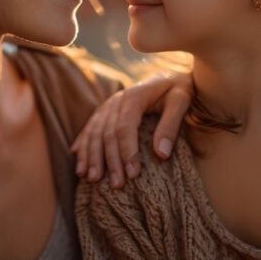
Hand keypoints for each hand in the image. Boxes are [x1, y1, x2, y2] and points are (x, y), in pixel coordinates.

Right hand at [70, 72, 191, 187]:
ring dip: (91, 156)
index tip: (133, 175)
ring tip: (91, 179)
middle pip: (107, 133)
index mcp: (134, 96)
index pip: (125, 127)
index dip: (127, 152)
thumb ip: (171, 125)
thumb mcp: (181, 101)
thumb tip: (161, 154)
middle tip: (116, 185)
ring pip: (94, 132)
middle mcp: (117, 100)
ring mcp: (108, 105)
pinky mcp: (106, 111)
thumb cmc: (179, 89)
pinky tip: (79, 163)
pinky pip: (89, 129)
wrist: (170, 75)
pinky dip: (83, 146)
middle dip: (110, 160)